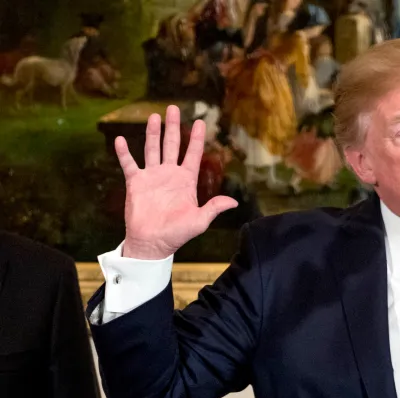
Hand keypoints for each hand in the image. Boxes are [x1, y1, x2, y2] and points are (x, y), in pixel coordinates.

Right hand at [115, 105, 237, 259]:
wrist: (152, 243)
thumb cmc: (177, 234)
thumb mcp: (200, 221)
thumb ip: (214, 208)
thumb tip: (234, 202)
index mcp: (186, 181)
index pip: (193, 155)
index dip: (197, 139)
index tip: (200, 122)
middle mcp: (169, 175)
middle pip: (172, 145)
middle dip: (173, 127)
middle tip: (174, 108)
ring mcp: (152, 177)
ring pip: (152, 149)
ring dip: (153, 133)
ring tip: (154, 116)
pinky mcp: (136, 183)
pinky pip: (129, 164)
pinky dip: (124, 152)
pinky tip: (121, 140)